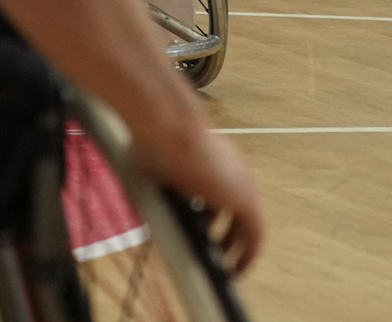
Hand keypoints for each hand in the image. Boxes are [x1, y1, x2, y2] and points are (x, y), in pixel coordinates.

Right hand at [144, 125, 263, 274]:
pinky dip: (246, 254)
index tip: (198, 229)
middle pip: (232, 210)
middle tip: (212, 251)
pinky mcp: (245, 200)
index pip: (215, 193)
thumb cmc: (151, 136)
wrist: (166, 123)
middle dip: (224, 233)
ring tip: (224, 265)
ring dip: (235, 245)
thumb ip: (150, 187)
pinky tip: (235, 268)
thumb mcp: (148, 165)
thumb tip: (139, 210)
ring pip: (244, 224)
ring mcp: (241, 183)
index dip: (208, 214)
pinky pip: (252, 237)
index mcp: (212, 157)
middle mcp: (232, 169)